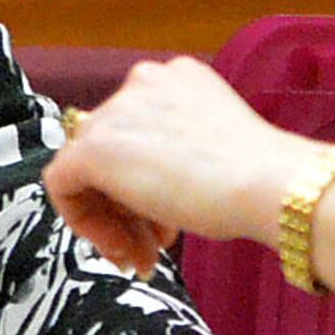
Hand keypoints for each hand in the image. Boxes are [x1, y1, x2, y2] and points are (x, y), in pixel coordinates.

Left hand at [44, 58, 324, 273]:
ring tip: (143, 258)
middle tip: (153, 247)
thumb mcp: (210, 150)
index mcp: (176, 77)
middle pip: (111, 152)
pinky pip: (64, 186)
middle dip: (129, 208)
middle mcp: (141, 81)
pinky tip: (120, 247)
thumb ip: (173, 153)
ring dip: (114, 221)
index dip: (147, 184)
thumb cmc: (260, 178)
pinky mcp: (93, 147)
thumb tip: (148, 187)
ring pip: (87, 171)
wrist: (269, 183)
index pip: (138, 131)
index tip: (166, 224)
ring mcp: (114, 111)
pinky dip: (85, 221)